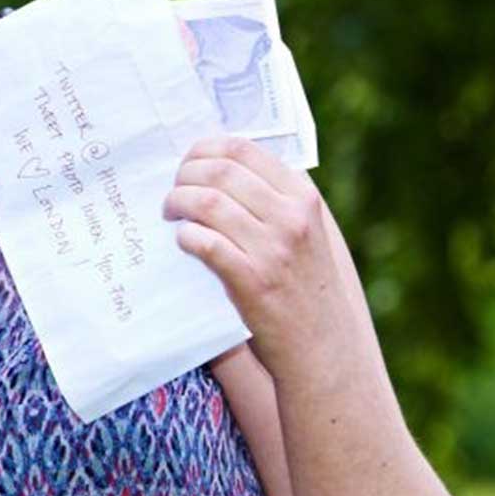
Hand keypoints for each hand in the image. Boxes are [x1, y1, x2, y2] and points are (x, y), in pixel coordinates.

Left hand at [163, 135, 372, 379]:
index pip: (243, 149)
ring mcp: (273, 250)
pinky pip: (204, 242)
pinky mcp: (252, 281)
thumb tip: (222, 164)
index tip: (188, 164)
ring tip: (170, 214)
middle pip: (219, 171)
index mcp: (303, 198)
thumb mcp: (308, 232)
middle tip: (172, 193)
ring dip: (177, 203)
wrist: (324, 347)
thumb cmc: (306, 287)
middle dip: (184, 176)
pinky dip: (185, 236)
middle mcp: (291, 218)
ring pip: (207, 202)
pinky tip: (183, 242)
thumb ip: (277, 198)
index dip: (203, 149)